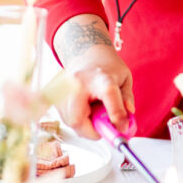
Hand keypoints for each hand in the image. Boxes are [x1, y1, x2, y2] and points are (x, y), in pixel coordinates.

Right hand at [54, 15, 134, 139]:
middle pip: (78, 119)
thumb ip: (127, 99)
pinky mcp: (55, 96)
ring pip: (70, 122)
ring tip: (95, 109)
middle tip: (104, 125)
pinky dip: (78, 119)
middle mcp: (78, 84)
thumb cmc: (105, 65)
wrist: (86, 51)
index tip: (122, 127)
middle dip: (93, 131)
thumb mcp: (124, 78)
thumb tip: (127, 120)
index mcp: (100, 77)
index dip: (117, 116)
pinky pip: (66, 118)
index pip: (109, 97)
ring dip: (86, 125)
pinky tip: (85, 107)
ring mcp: (63, 90)